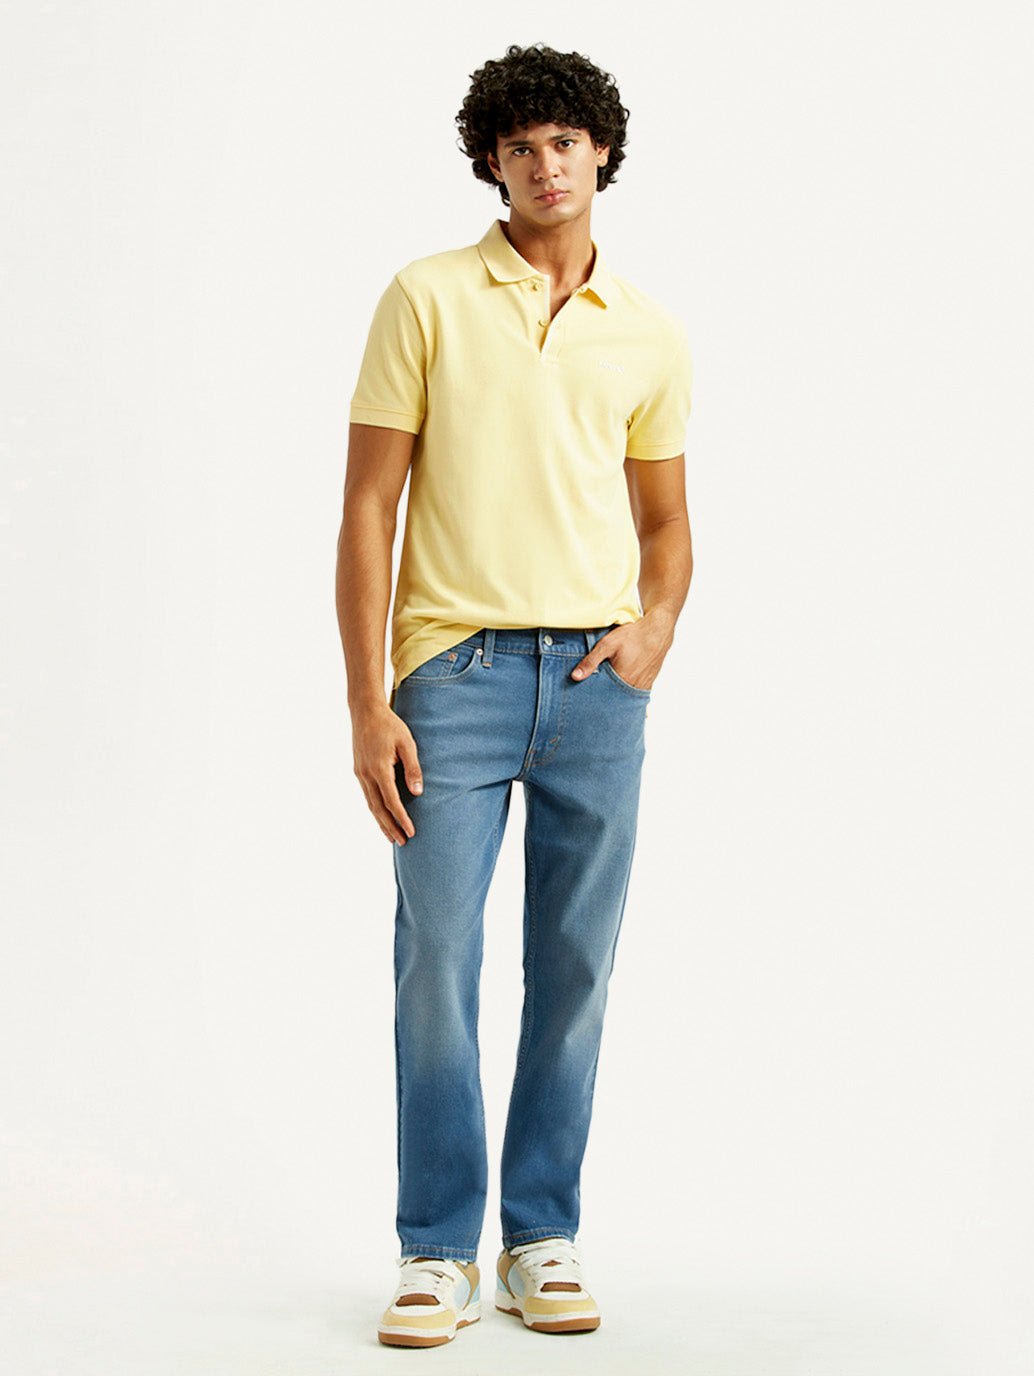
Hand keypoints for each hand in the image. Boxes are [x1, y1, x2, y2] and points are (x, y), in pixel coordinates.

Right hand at [350, 701, 422, 843]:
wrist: (365, 711)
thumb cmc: (390, 725)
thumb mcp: (407, 743)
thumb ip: (412, 768)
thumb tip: (417, 793)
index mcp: (379, 768)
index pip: (391, 801)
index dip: (402, 818)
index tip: (411, 831)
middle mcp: (366, 774)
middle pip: (378, 809)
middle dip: (390, 827)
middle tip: (402, 842)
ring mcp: (360, 773)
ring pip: (370, 805)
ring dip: (381, 822)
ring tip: (392, 837)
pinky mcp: (358, 771)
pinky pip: (367, 796)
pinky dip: (375, 810)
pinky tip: (381, 817)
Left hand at [570, 612, 675, 690]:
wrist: (658, 631)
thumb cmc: (633, 636)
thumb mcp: (607, 644)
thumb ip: (591, 661)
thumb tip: (575, 677)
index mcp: (622, 680)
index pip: (602, 696)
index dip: (592, 695)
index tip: (584, 696)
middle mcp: (633, 687)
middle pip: (613, 698)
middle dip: (603, 696)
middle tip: (593, 694)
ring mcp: (642, 686)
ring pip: (623, 696)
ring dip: (614, 694)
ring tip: (606, 688)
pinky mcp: (648, 683)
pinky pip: (632, 692)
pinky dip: (624, 690)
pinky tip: (619, 683)